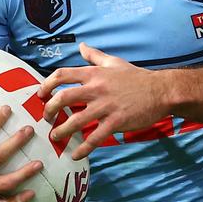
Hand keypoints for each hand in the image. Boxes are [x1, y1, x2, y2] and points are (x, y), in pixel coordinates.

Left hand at [38, 42, 168, 158]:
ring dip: (61, 131)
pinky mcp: (116, 122)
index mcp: (94, 74)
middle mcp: (97, 89)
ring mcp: (106, 106)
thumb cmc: (137, 77)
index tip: (41, 94)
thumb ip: (95, 56)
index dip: (46, 84)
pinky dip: (83, 148)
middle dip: (49, 109)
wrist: (161, 91)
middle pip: (62, 98)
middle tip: (46, 118)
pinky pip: (94, 138)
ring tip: (56, 137)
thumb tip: (81, 46)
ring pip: (75, 121)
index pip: (62, 75)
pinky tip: (75, 155)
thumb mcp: (114, 62)